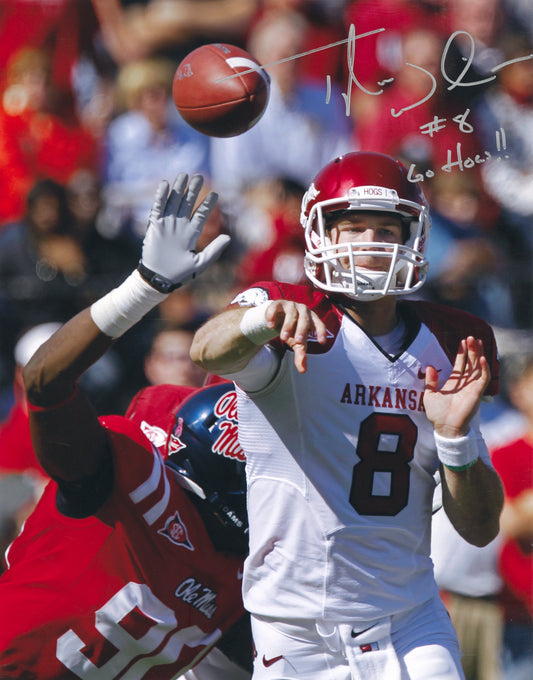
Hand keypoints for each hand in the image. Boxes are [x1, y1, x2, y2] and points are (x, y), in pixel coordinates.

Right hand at [141, 173, 229, 287]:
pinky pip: (157, 208)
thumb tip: (228, 237)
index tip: (215, 194)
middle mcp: (179, 226)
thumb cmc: (180, 274)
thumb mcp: (201, 263)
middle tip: (199, 177)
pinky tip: (165, 185)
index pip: (201, 215)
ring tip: (184, 175)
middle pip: (187, 204)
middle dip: (193, 190)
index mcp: (191, 234)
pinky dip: (160, 197)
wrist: (159, 279)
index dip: (208, 205)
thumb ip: (214, 250)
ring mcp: (167, 225)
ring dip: (178, 189)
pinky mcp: (154, 226)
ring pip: (173, 202)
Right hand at [264, 300, 326, 372]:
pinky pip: (275, 308)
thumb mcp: (296, 342)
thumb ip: (300, 354)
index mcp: (311, 318)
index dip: (321, 332)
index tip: (322, 342)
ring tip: (283, 338)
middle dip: (301, 330)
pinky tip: (270, 326)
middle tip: (298, 342)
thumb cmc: (291, 330)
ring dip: (287, 326)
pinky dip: (272, 316)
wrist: (277, 317)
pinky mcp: (277, 303)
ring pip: (291, 314)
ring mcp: (290, 305)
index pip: (319, 324)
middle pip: (305, 319)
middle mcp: (303, 310)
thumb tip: (303, 370)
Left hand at [423, 336, 489, 437]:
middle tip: (471, 337)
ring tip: (476, 342)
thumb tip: (429, 366)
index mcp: (454, 382)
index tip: (462, 341)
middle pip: (471, 363)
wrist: (445, 427)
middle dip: (472, 350)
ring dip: (478, 354)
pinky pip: (483, 379)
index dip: (462, 352)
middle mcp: (465, 383)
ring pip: (478, 368)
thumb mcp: (429, 395)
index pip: (461, 364)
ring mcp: (472, 387)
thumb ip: (430, 381)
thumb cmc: (437, 414)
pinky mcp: (477, 393)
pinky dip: (484, 369)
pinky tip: (481, 359)